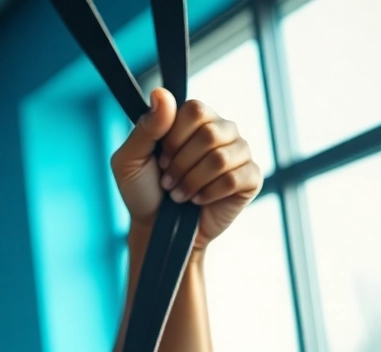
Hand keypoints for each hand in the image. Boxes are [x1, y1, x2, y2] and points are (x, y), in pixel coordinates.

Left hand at [112, 88, 261, 251]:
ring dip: (191, 182)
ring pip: (220, 159)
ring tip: (180, 193)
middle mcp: (221, 130)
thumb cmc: (143, 191)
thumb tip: (161, 94)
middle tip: (168, 180)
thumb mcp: (130, 160)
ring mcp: (239, 153)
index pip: (195, 110)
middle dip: (180, 164)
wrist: (157, 228)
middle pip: (209, 134)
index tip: (161, 158)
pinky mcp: (250, 178)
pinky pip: (235, 179)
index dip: (174, 138)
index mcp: (194, 119)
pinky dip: (208, 194)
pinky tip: (199, 200)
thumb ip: (145, 127)